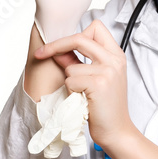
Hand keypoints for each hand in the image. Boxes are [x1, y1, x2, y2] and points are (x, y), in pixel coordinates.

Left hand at [34, 19, 132, 149]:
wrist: (117, 130)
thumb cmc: (105, 107)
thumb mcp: (95, 79)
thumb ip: (77, 62)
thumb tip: (57, 51)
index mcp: (116, 55)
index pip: (96, 27)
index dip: (75, 34)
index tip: (60, 45)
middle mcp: (114, 59)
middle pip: (80, 38)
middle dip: (56, 45)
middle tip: (41, 53)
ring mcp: (108, 70)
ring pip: (71, 66)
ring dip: (70, 82)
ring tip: (82, 95)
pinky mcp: (99, 83)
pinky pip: (71, 80)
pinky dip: (71, 92)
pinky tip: (83, 100)